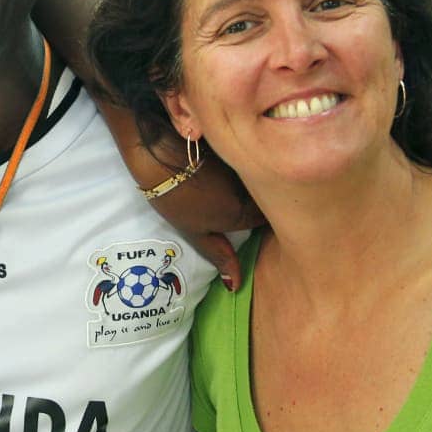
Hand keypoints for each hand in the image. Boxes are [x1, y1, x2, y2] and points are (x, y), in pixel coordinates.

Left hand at [146, 156, 262, 290]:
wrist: (158, 151)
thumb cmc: (175, 198)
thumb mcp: (195, 232)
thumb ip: (220, 255)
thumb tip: (237, 284)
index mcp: (246, 214)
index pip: (272, 222)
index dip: (271, 224)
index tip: (262, 226)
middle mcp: (255, 190)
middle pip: (269, 199)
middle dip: (265, 202)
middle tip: (245, 205)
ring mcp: (249, 166)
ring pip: (260, 180)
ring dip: (255, 183)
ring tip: (233, 186)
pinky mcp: (240, 147)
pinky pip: (251, 161)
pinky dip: (244, 166)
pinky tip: (228, 166)